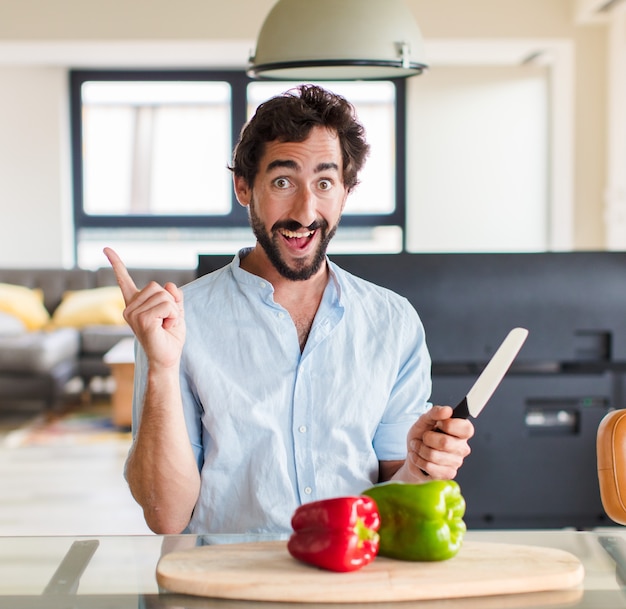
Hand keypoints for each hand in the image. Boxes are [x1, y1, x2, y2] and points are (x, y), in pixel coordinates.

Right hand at [103, 247, 184, 368]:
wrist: (167, 359)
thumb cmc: (169, 337)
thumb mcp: (175, 312)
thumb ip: (173, 297)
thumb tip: (169, 286)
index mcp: (135, 304)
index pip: (124, 280)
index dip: (116, 263)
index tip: (106, 248)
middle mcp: (129, 308)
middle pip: (159, 287)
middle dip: (170, 303)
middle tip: (166, 321)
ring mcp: (133, 314)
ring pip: (164, 296)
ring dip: (172, 311)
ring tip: (165, 325)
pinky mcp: (141, 320)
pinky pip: (167, 306)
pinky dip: (173, 316)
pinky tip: (165, 327)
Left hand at [404, 405, 473, 480]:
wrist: (413, 453)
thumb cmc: (422, 435)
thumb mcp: (425, 420)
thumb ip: (435, 413)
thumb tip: (448, 410)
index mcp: (462, 431)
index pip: (466, 428)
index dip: (448, 425)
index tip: (438, 424)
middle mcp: (463, 447)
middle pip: (445, 442)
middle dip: (427, 438)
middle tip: (423, 437)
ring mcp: (457, 462)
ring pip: (434, 456)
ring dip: (420, 449)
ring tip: (418, 447)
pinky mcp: (448, 474)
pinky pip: (430, 467)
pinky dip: (418, 460)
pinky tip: (419, 457)